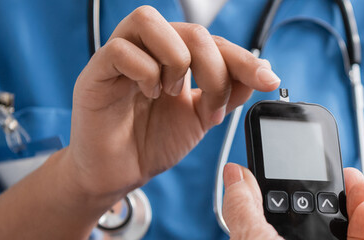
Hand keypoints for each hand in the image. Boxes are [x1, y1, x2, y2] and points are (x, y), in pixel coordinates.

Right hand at [65, 6, 279, 198]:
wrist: (119, 175)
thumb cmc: (153, 142)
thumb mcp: (202, 117)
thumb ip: (230, 92)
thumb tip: (263, 67)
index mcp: (174, 55)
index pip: (214, 42)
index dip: (244, 59)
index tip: (268, 80)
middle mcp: (149, 49)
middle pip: (191, 30)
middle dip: (215, 68)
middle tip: (212, 105)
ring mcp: (121, 56)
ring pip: (149, 21)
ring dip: (175, 59)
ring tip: (173, 92)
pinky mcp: (96, 71)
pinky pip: (120, 49)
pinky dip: (144, 71)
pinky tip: (150, 94)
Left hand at [221, 164, 363, 239]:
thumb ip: (243, 208)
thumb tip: (234, 172)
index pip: (280, 201)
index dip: (293, 176)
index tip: (304, 155)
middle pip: (319, 208)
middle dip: (333, 184)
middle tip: (342, 172)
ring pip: (345, 223)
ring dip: (356, 199)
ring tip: (360, 188)